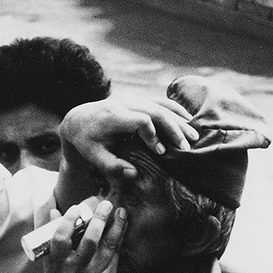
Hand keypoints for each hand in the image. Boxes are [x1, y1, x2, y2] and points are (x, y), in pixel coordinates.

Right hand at [43, 196, 126, 272]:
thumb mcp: (49, 265)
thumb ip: (51, 239)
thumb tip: (54, 211)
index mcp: (58, 266)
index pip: (61, 239)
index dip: (68, 221)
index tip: (76, 208)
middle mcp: (75, 271)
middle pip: (90, 241)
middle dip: (99, 219)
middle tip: (106, 204)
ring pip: (108, 247)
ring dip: (117, 227)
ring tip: (121, 213)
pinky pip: (115, 257)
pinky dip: (118, 242)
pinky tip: (121, 230)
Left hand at [60, 95, 198, 186]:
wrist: (79, 119)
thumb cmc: (87, 142)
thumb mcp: (93, 156)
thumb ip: (112, 166)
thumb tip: (134, 174)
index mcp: (113, 116)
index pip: (141, 120)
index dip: (154, 135)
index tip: (161, 152)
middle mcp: (124, 103)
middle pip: (155, 111)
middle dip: (174, 129)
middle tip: (187, 147)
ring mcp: (132, 98)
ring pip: (160, 105)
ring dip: (179, 120)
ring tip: (194, 136)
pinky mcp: (137, 99)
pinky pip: (159, 101)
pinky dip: (175, 110)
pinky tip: (188, 120)